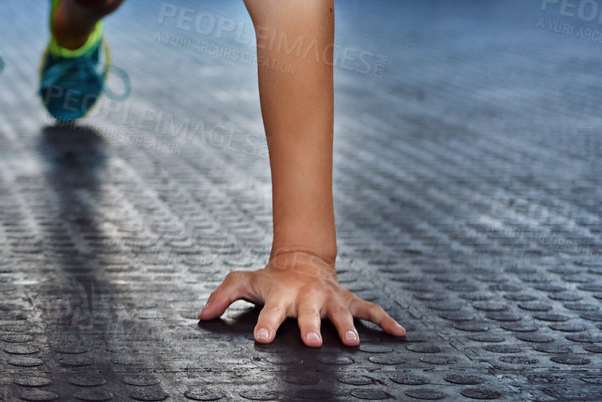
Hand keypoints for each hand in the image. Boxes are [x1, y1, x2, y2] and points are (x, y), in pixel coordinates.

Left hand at [197, 248, 407, 346]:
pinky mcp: (349, 300)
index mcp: (281, 295)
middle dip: (311, 327)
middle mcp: (307, 297)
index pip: (271, 312)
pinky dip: (386, 320)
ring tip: (352, 342)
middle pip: (308, 314)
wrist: (301, 259)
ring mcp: (330, 299)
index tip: (262, 338)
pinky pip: (371, 309)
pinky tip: (401, 333)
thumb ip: (222, 296)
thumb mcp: (243, 282)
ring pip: (341, 314)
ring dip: (347, 327)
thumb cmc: (270, 278)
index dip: (267, 325)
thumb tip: (201, 315)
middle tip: (312, 342)